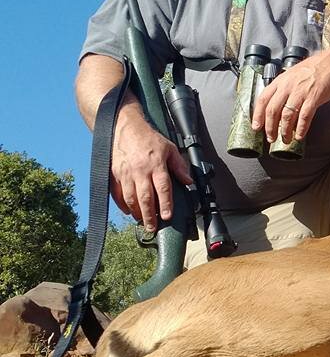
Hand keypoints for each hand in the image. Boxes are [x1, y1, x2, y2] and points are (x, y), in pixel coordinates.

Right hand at [110, 110, 192, 232]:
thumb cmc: (148, 139)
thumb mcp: (169, 148)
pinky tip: (128, 212)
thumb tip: (188, 181)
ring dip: (136, 212)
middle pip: (145, 197)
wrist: (123, 128)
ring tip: (142, 222)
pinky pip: (117, 194)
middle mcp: (140, 171)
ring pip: (130, 198)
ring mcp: (125, 173)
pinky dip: (122, 205)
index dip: (166, 203)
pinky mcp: (113, 174)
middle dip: (149, 215)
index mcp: (156, 164)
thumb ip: (179, 166)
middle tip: (153, 227)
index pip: (163, 188)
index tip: (167, 216)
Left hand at [252, 49, 329, 143]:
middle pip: (273, 110)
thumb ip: (283, 88)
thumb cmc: (313, 70)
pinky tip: (299, 135)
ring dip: (285, 131)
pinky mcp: (314, 97)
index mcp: (280, 81)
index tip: (256, 127)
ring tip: (285, 139)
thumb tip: (275, 106)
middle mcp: (288, 86)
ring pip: (287, 115)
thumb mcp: (292, 75)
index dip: (257, 115)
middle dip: (270, 127)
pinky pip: (304, 116)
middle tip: (271, 138)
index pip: (263, 99)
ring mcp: (301, 91)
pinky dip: (301, 128)